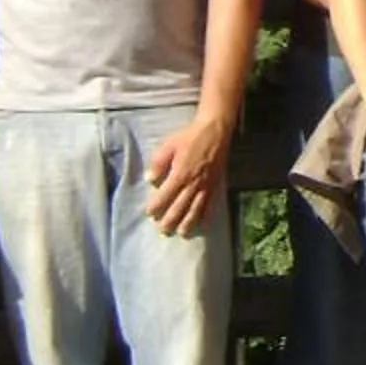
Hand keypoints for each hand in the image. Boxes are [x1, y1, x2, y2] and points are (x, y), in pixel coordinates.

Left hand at [147, 115, 232, 234]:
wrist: (215, 130)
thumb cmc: (189, 137)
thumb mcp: (168, 145)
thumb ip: (158, 163)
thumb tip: (150, 180)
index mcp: (180, 174)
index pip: (166, 195)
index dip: (157, 206)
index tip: (150, 214)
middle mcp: (193, 183)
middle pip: (180, 207)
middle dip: (171, 220)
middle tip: (163, 231)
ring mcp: (206, 185)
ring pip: (196, 209)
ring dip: (188, 223)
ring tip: (182, 233)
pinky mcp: (215, 185)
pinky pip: (211, 204)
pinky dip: (207, 216)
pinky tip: (204, 225)